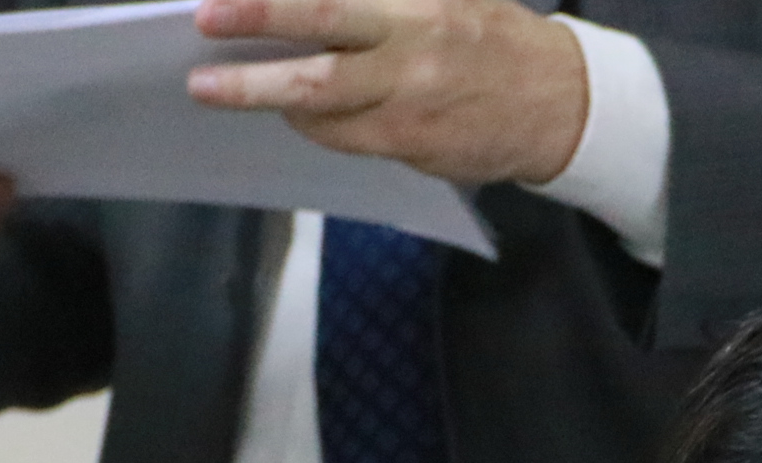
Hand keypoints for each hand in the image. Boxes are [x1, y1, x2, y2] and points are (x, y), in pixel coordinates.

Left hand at [188, 0, 588, 186]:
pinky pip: (347, 139)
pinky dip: (315, 123)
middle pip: (317, 73)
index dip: (266, 9)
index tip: (214, 9)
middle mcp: (411, 62)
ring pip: (323, 116)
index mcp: (415, 11)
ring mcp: (411, 112)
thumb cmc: (491, 32)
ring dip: (272, 101)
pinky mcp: (415, 148)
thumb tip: (308, 5)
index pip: (326, 7)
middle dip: (250, 76)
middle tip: (200, 78)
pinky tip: (300, 108)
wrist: (560, 102)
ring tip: (231, 87)